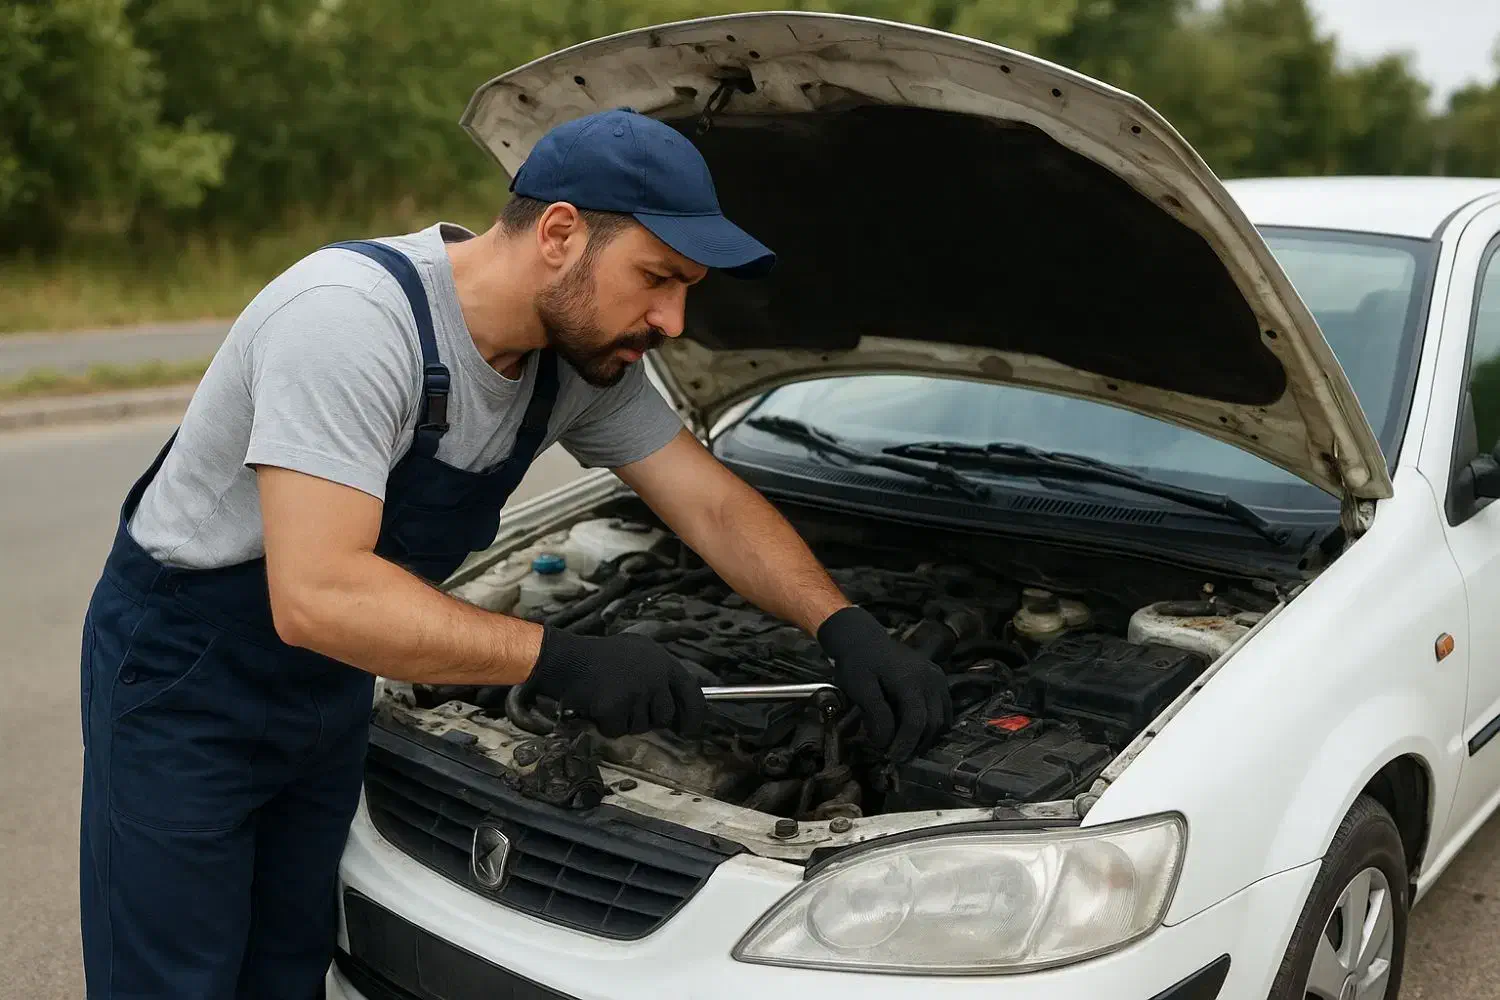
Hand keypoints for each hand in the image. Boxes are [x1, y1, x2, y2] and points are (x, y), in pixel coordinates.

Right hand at [528, 627, 706, 738]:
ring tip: (609, 699)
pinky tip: (597, 707)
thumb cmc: (602, 657)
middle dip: (647, 718)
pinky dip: (605, 725)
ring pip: (640, 727)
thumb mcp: (639, 653)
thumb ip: (659, 673)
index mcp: (663, 662)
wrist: (568, 659)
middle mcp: (655, 677)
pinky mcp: (615, 708)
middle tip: (627, 706)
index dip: (694, 715)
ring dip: (624, 721)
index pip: (691, 693)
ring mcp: (636, 693)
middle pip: (664, 717)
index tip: (688, 730)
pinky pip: (617, 731)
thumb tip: (676, 706)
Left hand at [817, 607, 952, 760]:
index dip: (906, 744)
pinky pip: (944, 711)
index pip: (916, 721)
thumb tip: (886, 742)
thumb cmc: (858, 663)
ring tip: (904, 744)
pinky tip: (914, 731)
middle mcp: (930, 679)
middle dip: (915, 744)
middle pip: (933, 724)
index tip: (892, 757)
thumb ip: (876, 715)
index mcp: (910, 679)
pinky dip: (932, 725)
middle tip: (895, 755)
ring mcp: (937, 679)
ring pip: (942, 720)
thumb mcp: (859, 688)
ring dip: (925, 737)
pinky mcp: (938, 681)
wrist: (864, 640)